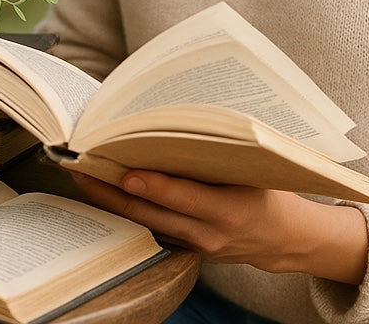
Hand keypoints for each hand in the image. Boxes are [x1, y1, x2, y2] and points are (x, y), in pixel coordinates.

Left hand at [71, 169, 367, 284]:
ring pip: (145, 223)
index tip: (125, 172)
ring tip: (84, 175)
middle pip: (152, 214)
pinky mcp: (187, 249)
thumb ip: (223, 152)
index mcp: (230, 211)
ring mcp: (196, 246)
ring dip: (112, 201)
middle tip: (82, 169)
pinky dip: (128, 211)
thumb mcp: (256, 169)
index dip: (154, 186)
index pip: (184, 197)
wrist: (285, 239)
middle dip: (113, 192)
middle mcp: (209, 234)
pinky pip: (152, 229)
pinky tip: (106, 191)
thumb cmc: (270, 191)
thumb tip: (186, 119)